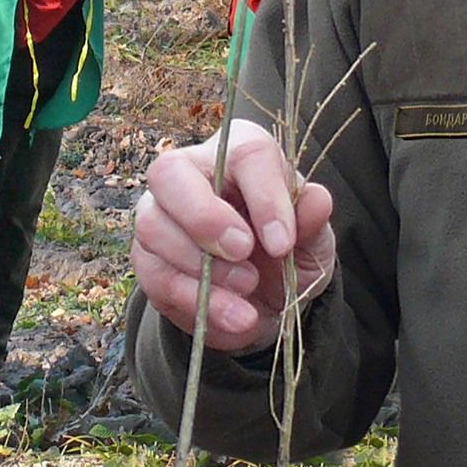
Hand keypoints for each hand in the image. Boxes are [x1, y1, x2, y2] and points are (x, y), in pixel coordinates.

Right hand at [131, 119, 335, 352]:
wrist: (264, 299)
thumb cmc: (286, 251)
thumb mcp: (311, 239)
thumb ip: (311, 220)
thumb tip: (318, 201)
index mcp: (241, 152)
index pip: (245, 154)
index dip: (264, 196)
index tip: (282, 243)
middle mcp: (191, 172)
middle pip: (170, 172)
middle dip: (204, 217)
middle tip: (243, 252)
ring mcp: (159, 213)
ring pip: (154, 225)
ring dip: (202, 267)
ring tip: (248, 288)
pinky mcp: (148, 258)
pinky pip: (154, 274)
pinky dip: (196, 300)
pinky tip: (234, 314)